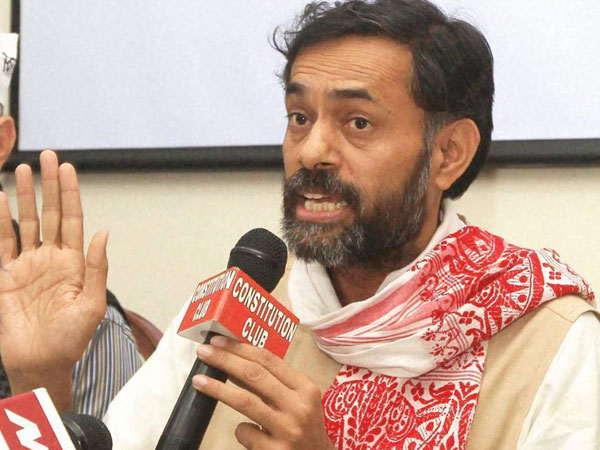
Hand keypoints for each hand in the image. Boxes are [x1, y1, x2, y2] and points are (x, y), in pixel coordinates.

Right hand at [0, 150, 107, 409]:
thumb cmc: (70, 338)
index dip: (71, 194)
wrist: (40, 362)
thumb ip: (97, 267)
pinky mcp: (6, 275)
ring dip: (23, 196)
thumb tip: (104, 231)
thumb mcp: (91, 304)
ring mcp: (28, 264)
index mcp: (75, 263)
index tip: (68, 168)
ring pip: (26, 222)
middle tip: (47, 156)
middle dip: (49, 185)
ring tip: (22, 169)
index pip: (74, 220)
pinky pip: (1, 242)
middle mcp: (52, 258)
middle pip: (51, 213)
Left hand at [192, 336, 334, 449]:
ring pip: (245, 401)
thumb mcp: (298, 399)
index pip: (268, 360)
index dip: (240, 348)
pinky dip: (241, 429)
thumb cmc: (305, 426)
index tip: (218, 341)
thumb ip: (273, 382)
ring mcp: (287, 430)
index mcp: (305, 387)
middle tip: (204, 352)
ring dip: (217, 388)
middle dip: (225, 360)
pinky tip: (248, 432)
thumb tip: (235, 362)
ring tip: (199, 381)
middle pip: (255, 375)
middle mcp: (298, 406)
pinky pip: (245, 432)